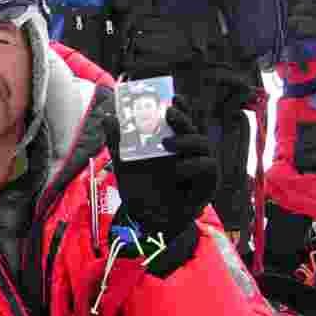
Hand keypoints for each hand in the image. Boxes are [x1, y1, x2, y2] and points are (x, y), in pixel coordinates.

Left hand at [103, 94, 217, 238]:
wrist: (146, 219)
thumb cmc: (139, 189)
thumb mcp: (123, 164)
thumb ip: (117, 142)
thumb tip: (108, 117)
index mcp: (171, 143)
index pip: (180, 121)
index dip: (181, 107)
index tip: (173, 96)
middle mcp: (188, 151)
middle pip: (192, 128)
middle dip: (183, 118)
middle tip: (168, 113)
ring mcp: (200, 166)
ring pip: (203, 144)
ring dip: (186, 139)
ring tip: (167, 144)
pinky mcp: (207, 183)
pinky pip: (207, 167)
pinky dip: (193, 165)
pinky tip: (178, 169)